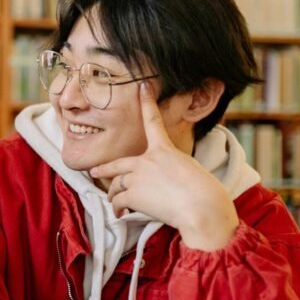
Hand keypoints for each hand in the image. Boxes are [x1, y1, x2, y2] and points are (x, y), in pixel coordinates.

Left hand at [90, 82, 237, 250]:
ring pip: (115, 185)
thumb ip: (171, 168)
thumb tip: (162, 180)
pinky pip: (117, 200)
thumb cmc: (204, 193)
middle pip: (116, 165)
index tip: (143, 86)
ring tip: (116, 203)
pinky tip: (122, 213)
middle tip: (94, 172)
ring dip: (114, 195)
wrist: (201, 207)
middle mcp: (147, 160)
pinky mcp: (132, 194)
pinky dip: (118, 208)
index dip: (147, 102)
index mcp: (165, 150)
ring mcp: (137, 176)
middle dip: (104, 170)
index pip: (153, 121)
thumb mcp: (189, 170)